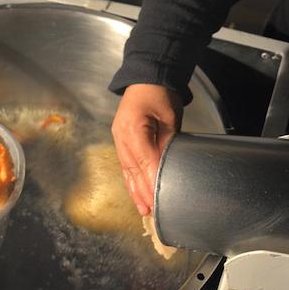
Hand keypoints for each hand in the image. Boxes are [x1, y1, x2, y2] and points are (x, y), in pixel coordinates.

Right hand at [111, 84, 182, 215]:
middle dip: (142, 192)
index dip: (151, 182)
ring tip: (142, 208)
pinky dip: (130, 180)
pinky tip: (134, 192)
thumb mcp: (170, 118)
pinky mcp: (120, 140)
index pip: (145, 161)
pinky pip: (125, 164)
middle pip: (133, 169)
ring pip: (127, 170)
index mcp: (134, 128)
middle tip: (151, 212)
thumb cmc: (160, 94)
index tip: (159, 199)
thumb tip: (168, 167)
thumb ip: (167, 143)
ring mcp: (118, 139)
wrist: (147, 78)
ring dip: (134, 190)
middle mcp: (122, 136)